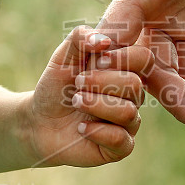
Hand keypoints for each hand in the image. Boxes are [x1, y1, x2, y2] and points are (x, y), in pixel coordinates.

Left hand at [27, 26, 153, 166]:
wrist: (40, 120)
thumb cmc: (57, 85)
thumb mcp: (64, 55)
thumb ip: (81, 37)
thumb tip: (104, 41)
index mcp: (127, 70)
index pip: (144, 59)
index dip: (120, 58)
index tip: (95, 61)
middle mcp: (134, 96)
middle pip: (135, 85)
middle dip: (99, 82)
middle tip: (78, 84)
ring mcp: (129, 122)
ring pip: (128, 112)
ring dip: (95, 105)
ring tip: (76, 101)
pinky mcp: (121, 146)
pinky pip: (121, 139)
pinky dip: (97, 131)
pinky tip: (82, 127)